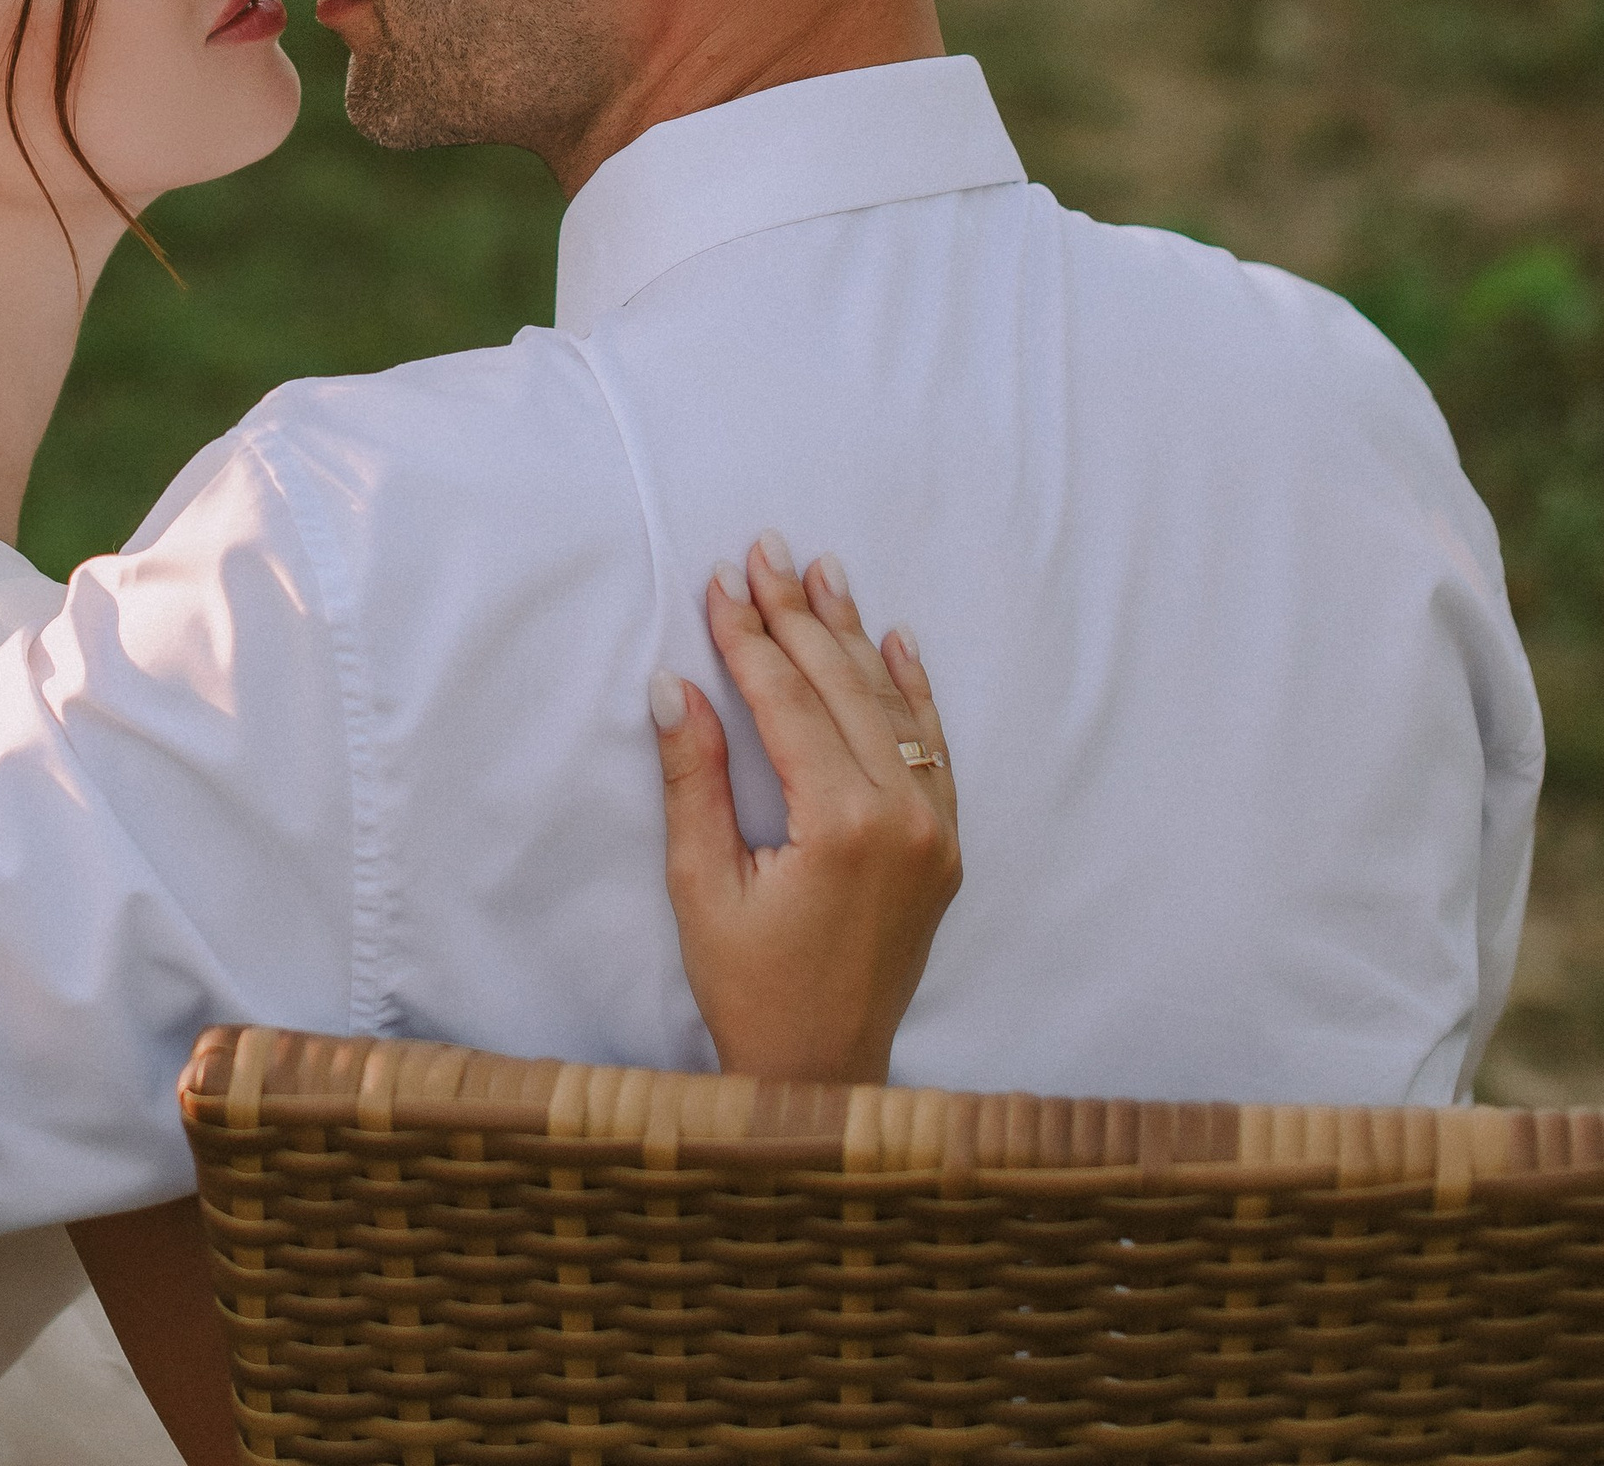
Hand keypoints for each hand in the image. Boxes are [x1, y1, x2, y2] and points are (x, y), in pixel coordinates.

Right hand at [651, 531, 958, 1084]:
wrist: (825, 1071)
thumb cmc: (751, 987)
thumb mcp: (702, 886)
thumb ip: (694, 780)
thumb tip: (675, 684)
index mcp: (843, 826)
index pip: (787, 701)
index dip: (748, 636)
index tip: (720, 580)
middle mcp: (904, 818)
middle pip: (842, 687)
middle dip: (798, 613)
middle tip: (765, 548)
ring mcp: (934, 831)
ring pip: (890, 706)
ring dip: (851, 634)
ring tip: (822, 570)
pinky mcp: (945, 846)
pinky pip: (933, 747)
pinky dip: (913, 689)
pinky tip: (895, 638)